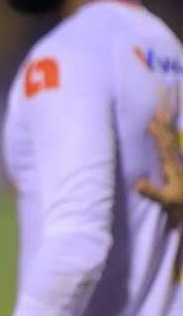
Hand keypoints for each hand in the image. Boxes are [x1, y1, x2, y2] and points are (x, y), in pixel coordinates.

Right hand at [135, 107, 182, 226]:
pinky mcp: (176, 167)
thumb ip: (152, 192)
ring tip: (162, 113)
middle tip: (158, 109)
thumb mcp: (166, 201)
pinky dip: (168, 137)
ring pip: (172, 141)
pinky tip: (166, 133)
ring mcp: (177, 163)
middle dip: (164, 124)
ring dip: (167, 127)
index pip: (164, 148)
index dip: (158, 135)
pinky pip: (172, 147)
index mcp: (172, 167)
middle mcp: (176, 162)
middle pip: (170, 139)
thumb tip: (136, 184)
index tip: (151, 123)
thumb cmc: (179, 205)